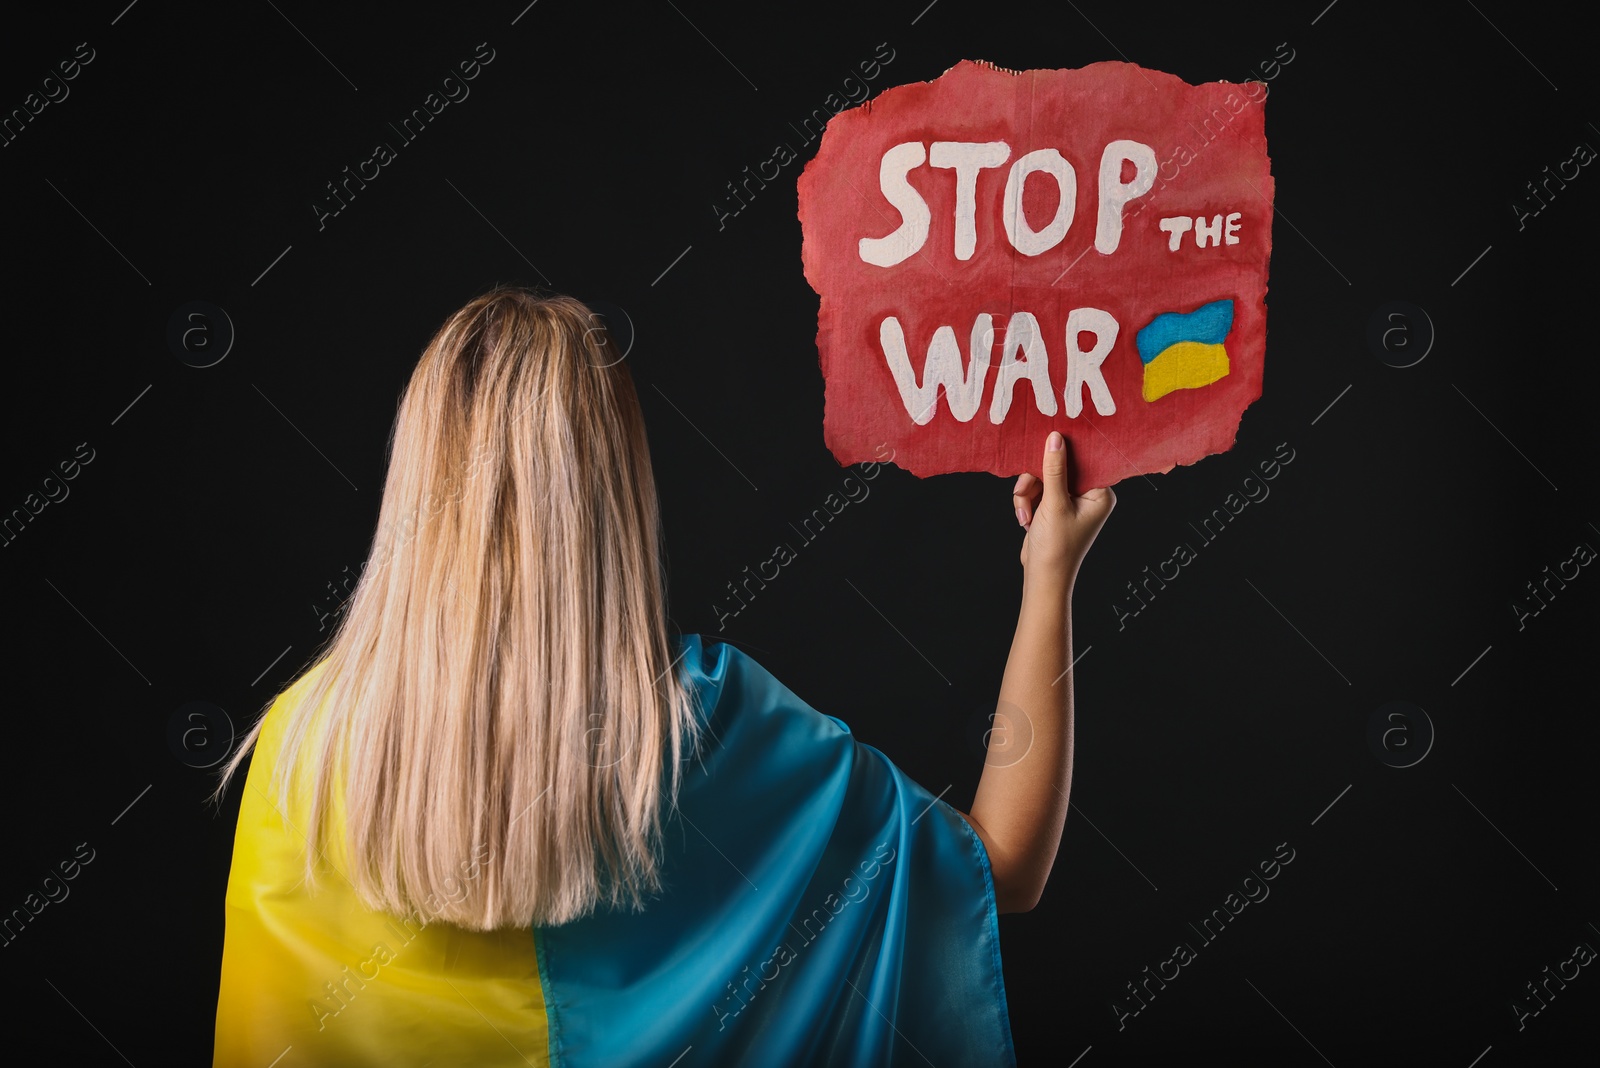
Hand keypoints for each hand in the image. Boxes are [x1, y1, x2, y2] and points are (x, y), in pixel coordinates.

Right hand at [1011, 431, 1114, 579]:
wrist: (1042, 578)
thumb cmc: (1056, 547)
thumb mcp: (1054, 504)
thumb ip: (1054, 469)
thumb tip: (1055, 437)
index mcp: (1101, 494)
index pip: (1086, 459)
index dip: (1066, 450)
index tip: (1048, 438)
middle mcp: (1089, 495)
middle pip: (1060, 466)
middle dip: (1038, 479)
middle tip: (1025, 488)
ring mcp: (1070, 501)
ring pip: (1043, 477)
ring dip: (1028, 493)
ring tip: (1024, 514)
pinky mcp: (1053, 506)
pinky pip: (1037, 490)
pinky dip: (1027, 501)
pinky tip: (1025, 519)